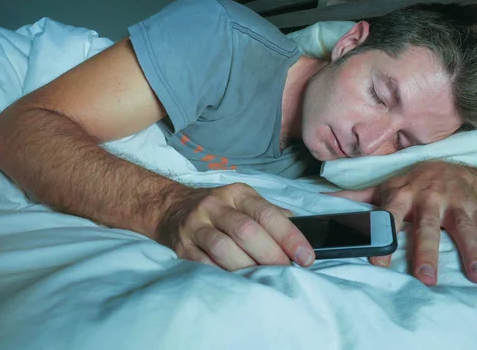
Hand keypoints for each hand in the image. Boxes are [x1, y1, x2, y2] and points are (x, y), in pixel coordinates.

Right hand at [156, 183, 314, 270]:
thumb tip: (300, 229)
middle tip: (286, 273)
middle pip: (246, 231)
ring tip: (264, 280)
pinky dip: (223, 275)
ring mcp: (196, 225)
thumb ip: (270, 214)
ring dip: (247, 267)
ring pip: (223, 248)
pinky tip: (238, 283)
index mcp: (237, 193)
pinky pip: (204, 264)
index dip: (289, 236)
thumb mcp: (243, 201)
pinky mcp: (182, 247)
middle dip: (270, 255)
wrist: (171, 208)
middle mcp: (215, 206)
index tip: (306, 257)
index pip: (267, 213)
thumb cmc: (218, 208)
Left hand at [328, 161, 476, 284]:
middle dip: (427, 250)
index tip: (377, 261)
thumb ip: (355, 199)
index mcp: (403, 195)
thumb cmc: (410, 183)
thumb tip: (321, 203)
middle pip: (428, 226)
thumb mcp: (383, 188)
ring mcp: (456, 204)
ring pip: (465, 228)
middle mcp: (429, 199)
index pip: (390, 217)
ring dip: (473, 252)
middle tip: (426, 277)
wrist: (446, 165)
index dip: (383, 236)